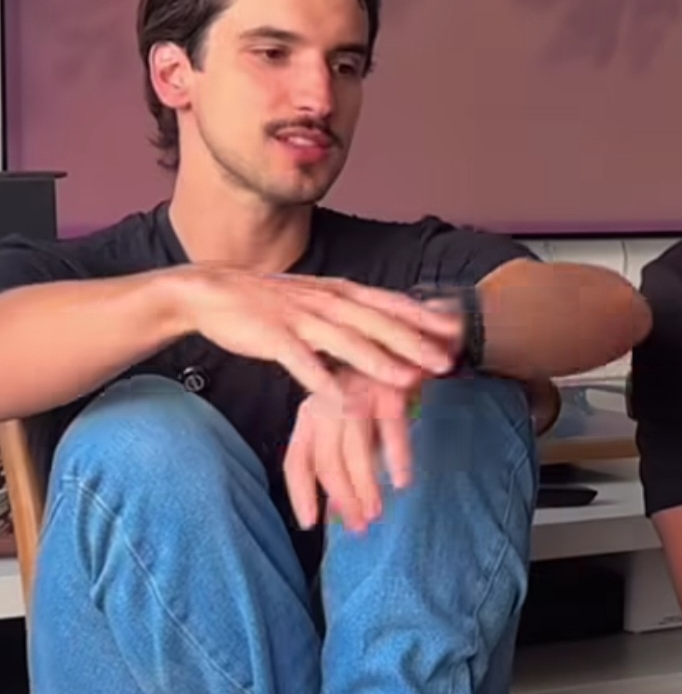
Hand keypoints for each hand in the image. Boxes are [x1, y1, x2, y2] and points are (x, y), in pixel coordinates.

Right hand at [177, 266, 464, 399]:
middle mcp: (325, 302)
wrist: (211, 292)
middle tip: (446, 363)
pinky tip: (342, 402)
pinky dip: (323, 382)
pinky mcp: (273, 338)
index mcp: (338, 292)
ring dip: (379, 362)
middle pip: (377, 324)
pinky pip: (302, 363)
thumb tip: (387, 326)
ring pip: (346, 342)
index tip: (457, 332)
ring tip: (408, 382)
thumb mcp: (317, 299)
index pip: (390, 303)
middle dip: (414, 343)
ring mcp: (300, 319)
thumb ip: (350, 312)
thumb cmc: (269, 302)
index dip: (424, 318)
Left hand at [284, 373, 417, 532]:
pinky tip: (402, 482)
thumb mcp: (349, 427)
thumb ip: (340, 464)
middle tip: (358, 527)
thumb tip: (336, 513)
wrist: (407, 347)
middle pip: (326, 461)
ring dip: (366, 486)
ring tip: (376, 512)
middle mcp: (327, 404)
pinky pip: (391, 430)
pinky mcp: (388, 389)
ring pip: (355, 450)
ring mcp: (357, 395)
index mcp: (310, 415)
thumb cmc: (374, 394)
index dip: (301, 495)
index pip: (297, 461)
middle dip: (342, 498)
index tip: (309, 524)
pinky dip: (397, 459)